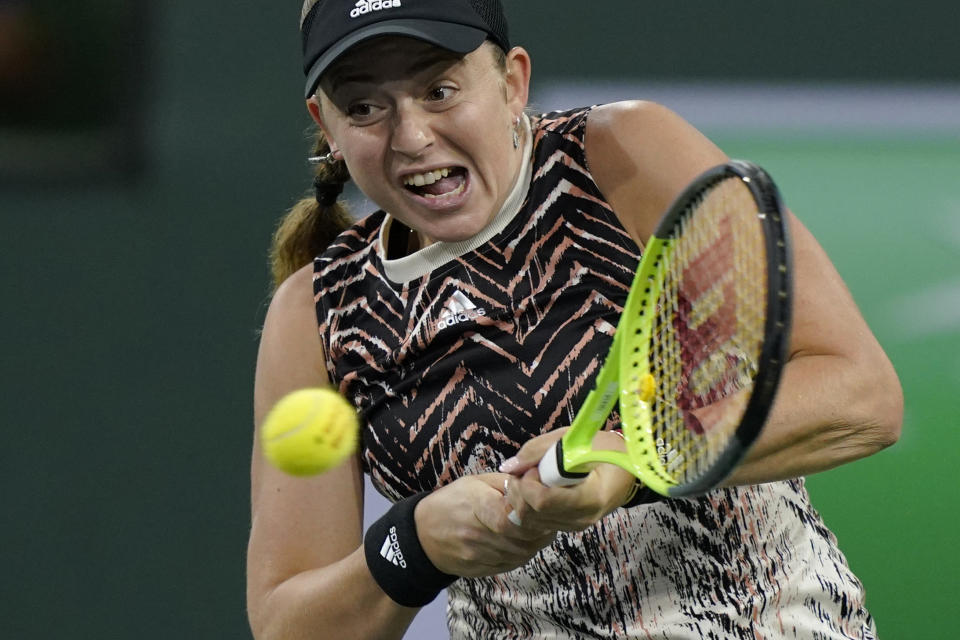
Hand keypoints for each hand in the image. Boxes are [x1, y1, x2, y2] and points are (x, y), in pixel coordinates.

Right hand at [414, 473, 557, 577]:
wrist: (422, 533)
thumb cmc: (452, 501)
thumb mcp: (475, 482)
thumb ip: (506, 482)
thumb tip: (535, 481)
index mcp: (476, 505)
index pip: (511, 519)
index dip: (532, 517)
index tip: (543, 510)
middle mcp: (476, 534)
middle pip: (521, 540)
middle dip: (541, 532)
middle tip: (550, 521)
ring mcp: (477, 555)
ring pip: (519, 555)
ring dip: (535, 544)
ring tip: (540, 531)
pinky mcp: (478, 570)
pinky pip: (510, 565)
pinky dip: (522, 554)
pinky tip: (524, 543)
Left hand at [499, 429, 635, 530]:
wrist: (629, 467)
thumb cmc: (606, 449)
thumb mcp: (575, 438)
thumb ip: (539, 450)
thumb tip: (509, 467)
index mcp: (591, 497)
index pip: (543, 502)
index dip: (529, 483)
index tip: (533, 467)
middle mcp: (583, 518)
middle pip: (533, 515)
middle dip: (520, 490)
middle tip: (527, 470)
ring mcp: (576, 525)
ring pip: (531, 521)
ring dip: (521, 497)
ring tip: (532, 476)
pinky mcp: (570, 526)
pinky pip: (538, 521)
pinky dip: (529, 504)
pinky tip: (537, 487)